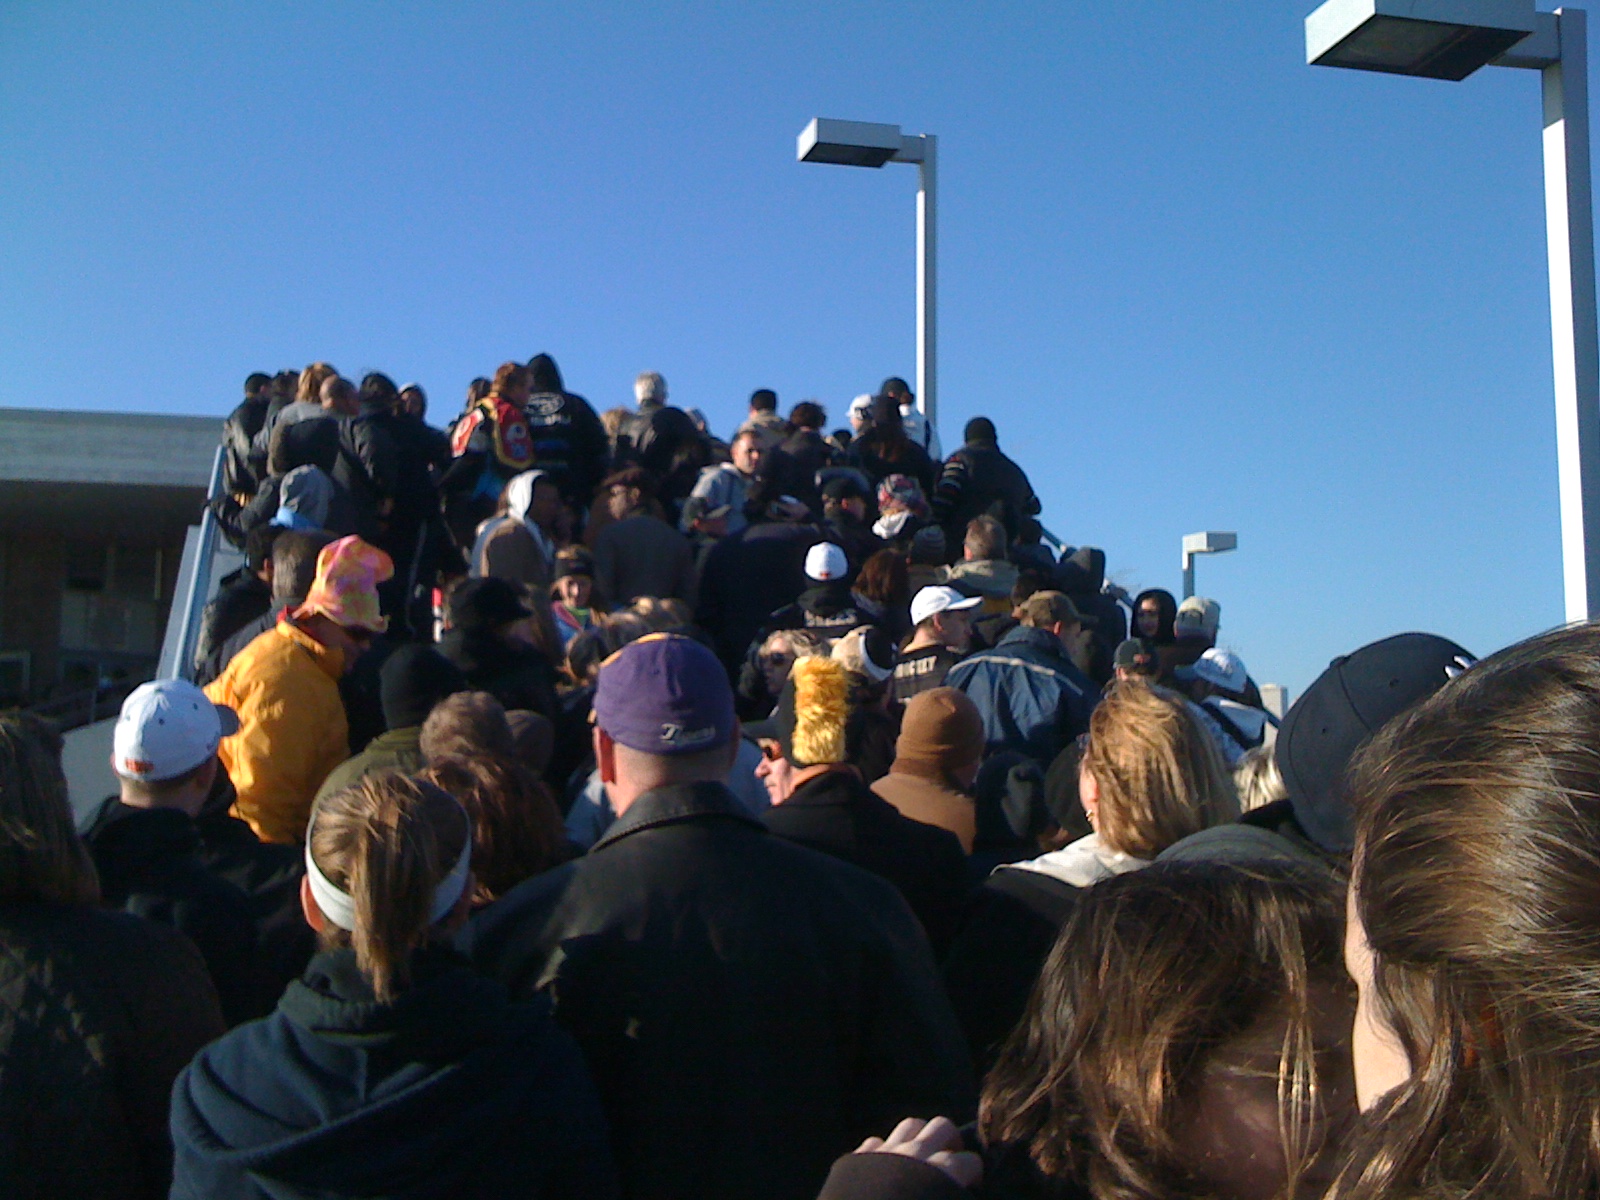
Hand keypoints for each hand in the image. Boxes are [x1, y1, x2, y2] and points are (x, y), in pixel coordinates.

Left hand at [854, 1116, 981, 1188]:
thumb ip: (948, 1198)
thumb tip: (959, 1194)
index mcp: (940, 1172)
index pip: (969, 1161)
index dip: (974, 1173)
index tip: (972, 1186)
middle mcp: (915, 1154)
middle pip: (941, 1127)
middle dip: (951, 1141)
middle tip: (951, 1160)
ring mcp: (885, 1152)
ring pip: (910, 1125)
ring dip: (920, 1136)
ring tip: (922, 1155)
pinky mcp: (858, 1159)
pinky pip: (877, 1141)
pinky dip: (885, 1149)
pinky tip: (885, 1164)